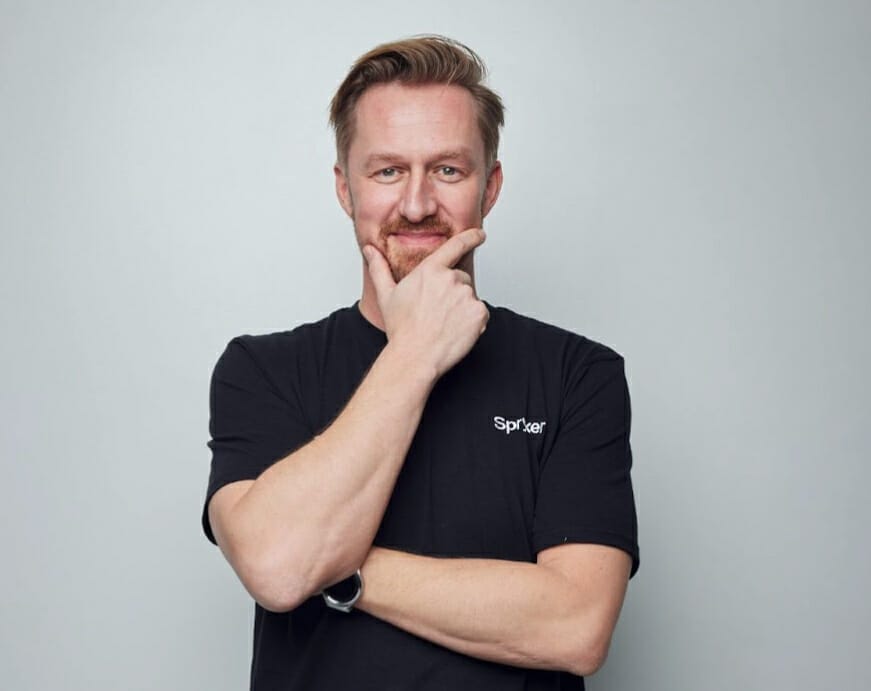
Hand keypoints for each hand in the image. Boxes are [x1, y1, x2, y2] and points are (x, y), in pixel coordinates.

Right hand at [363, 228, 488, 377]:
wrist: (415, 356)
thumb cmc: (401, 328)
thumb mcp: (387, 295)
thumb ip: (380, 268)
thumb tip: (369, 249)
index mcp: (430, 270)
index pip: (456, 245)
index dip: (471, 237)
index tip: (480, 234)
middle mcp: (451, 279)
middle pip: (461, 279)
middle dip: (453, 293)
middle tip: (436, 313)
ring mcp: (467, 295)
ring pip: (470, 297)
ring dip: (462, 308)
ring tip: (444, 324)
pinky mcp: (479, 313)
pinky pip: (480, 314)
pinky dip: (473, 322)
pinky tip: (456, 331)